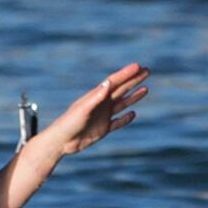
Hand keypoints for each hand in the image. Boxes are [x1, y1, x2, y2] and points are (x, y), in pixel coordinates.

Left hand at [37, 63, 151, 162]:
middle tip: (147, 70)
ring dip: (133, 96)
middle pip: (121, 89)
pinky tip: (133, 114)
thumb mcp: (83, 109)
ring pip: (122, 103)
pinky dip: (126, 118)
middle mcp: (101, 104)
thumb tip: (108, 83)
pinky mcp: (103, 128)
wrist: (61, 141)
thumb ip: (96, 97)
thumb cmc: (69, 123)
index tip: (138, 66)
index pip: (114, 82)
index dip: (126, 74)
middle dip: (134, 80)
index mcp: (96, 96)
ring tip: (145, 88)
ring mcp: (103, 116)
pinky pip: (118, 122)